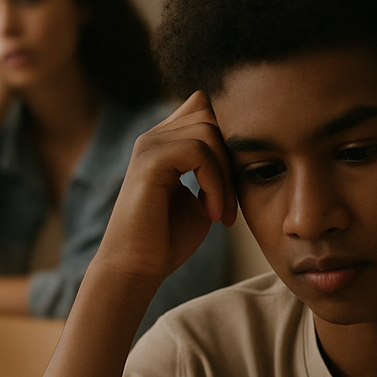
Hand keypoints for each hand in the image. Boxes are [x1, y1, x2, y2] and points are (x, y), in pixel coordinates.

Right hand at [92, 92, 236, 286]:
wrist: (135, 269)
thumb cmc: (167, 240)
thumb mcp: (202, 199)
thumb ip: (216, 172)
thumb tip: (241, 151)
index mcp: (165, 143)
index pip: (204, 107)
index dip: (228, 136)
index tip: (234, 184)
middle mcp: (154, 138)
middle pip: (211, 114)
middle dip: (231, 156)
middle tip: (231, 203)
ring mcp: (149, 146)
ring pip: (209, 131)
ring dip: (226, 176)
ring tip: (222, 214)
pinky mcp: (150, 161)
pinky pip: (198, 152)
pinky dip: (215, 183)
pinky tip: (213, 214)